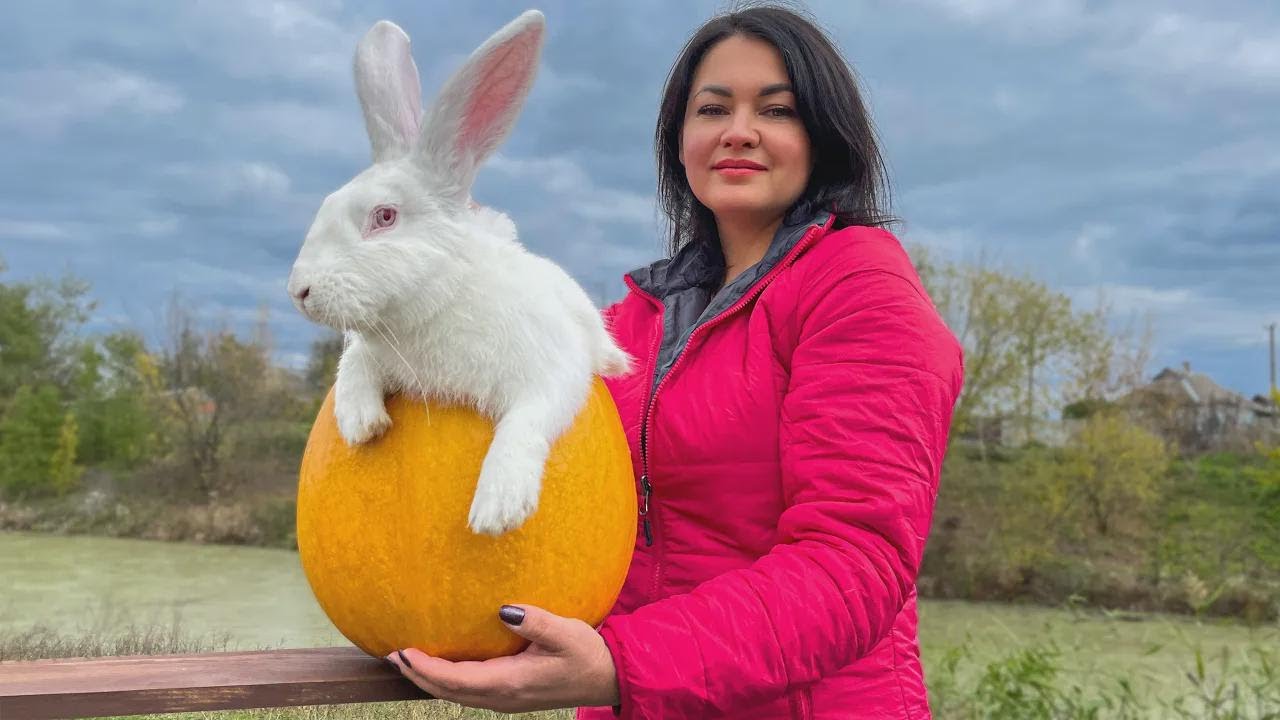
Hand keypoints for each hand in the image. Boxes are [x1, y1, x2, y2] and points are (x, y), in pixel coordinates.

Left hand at [386, 604, 619, 712]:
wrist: (607, 678)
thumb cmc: (588, 653)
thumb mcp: (567, 633)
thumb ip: (535, 621)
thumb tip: (503, 610)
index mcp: (511, 682)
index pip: (456, 679)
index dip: (425, 668)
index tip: (402, 652)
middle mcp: (503, 696)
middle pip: (448, 692)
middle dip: (416, 675)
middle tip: (390, 655)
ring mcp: (505, 700)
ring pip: (456, 695)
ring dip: (428, 679)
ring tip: (406, 660)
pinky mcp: (510, 695)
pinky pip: (469, 692)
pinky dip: (447, 681)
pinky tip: (441, 667)